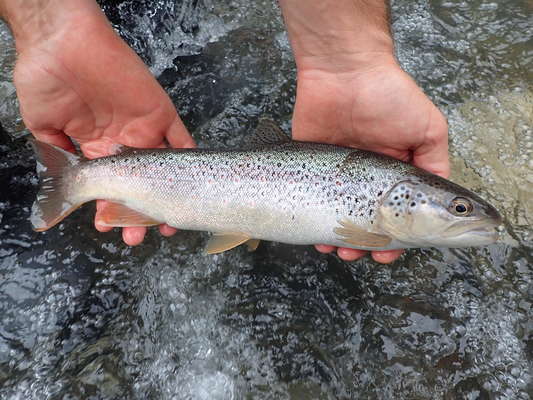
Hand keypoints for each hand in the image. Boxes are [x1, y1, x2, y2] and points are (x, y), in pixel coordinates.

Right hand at [12, 4, 194, 244]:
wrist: (62, 41)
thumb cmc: (45, 80)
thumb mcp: (43, 127)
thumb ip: (57, 156)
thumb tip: (64, 186)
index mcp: (97, 151)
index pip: (110, 189)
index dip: (110, 210)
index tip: (109, 227)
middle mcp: (124, 145)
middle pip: (140, 187)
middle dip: (139, 213)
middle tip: (139, 236)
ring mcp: (145, 131)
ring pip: (163, 172)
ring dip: (168, 198)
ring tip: (166, 224)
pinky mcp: (161, 114)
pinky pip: (181, 139)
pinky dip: (188, 159)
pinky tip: (191, 185)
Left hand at [291, 55, 448, 262]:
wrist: (343, 71)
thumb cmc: (390, 96)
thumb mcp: (428, 129)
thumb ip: (436, 163)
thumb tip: (442, 197)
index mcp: (395, 172)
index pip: (398, 215)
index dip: (397, 238)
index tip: (391, 253)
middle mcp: (366, 177)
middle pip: (365, 222)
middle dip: (366, 244)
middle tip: (364, 254)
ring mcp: (338, 174)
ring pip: (338, 218)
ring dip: (341, 240)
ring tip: (341, 251)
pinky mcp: (311, 166)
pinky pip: (312, 202)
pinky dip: (315, 224)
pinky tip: (319, 238)